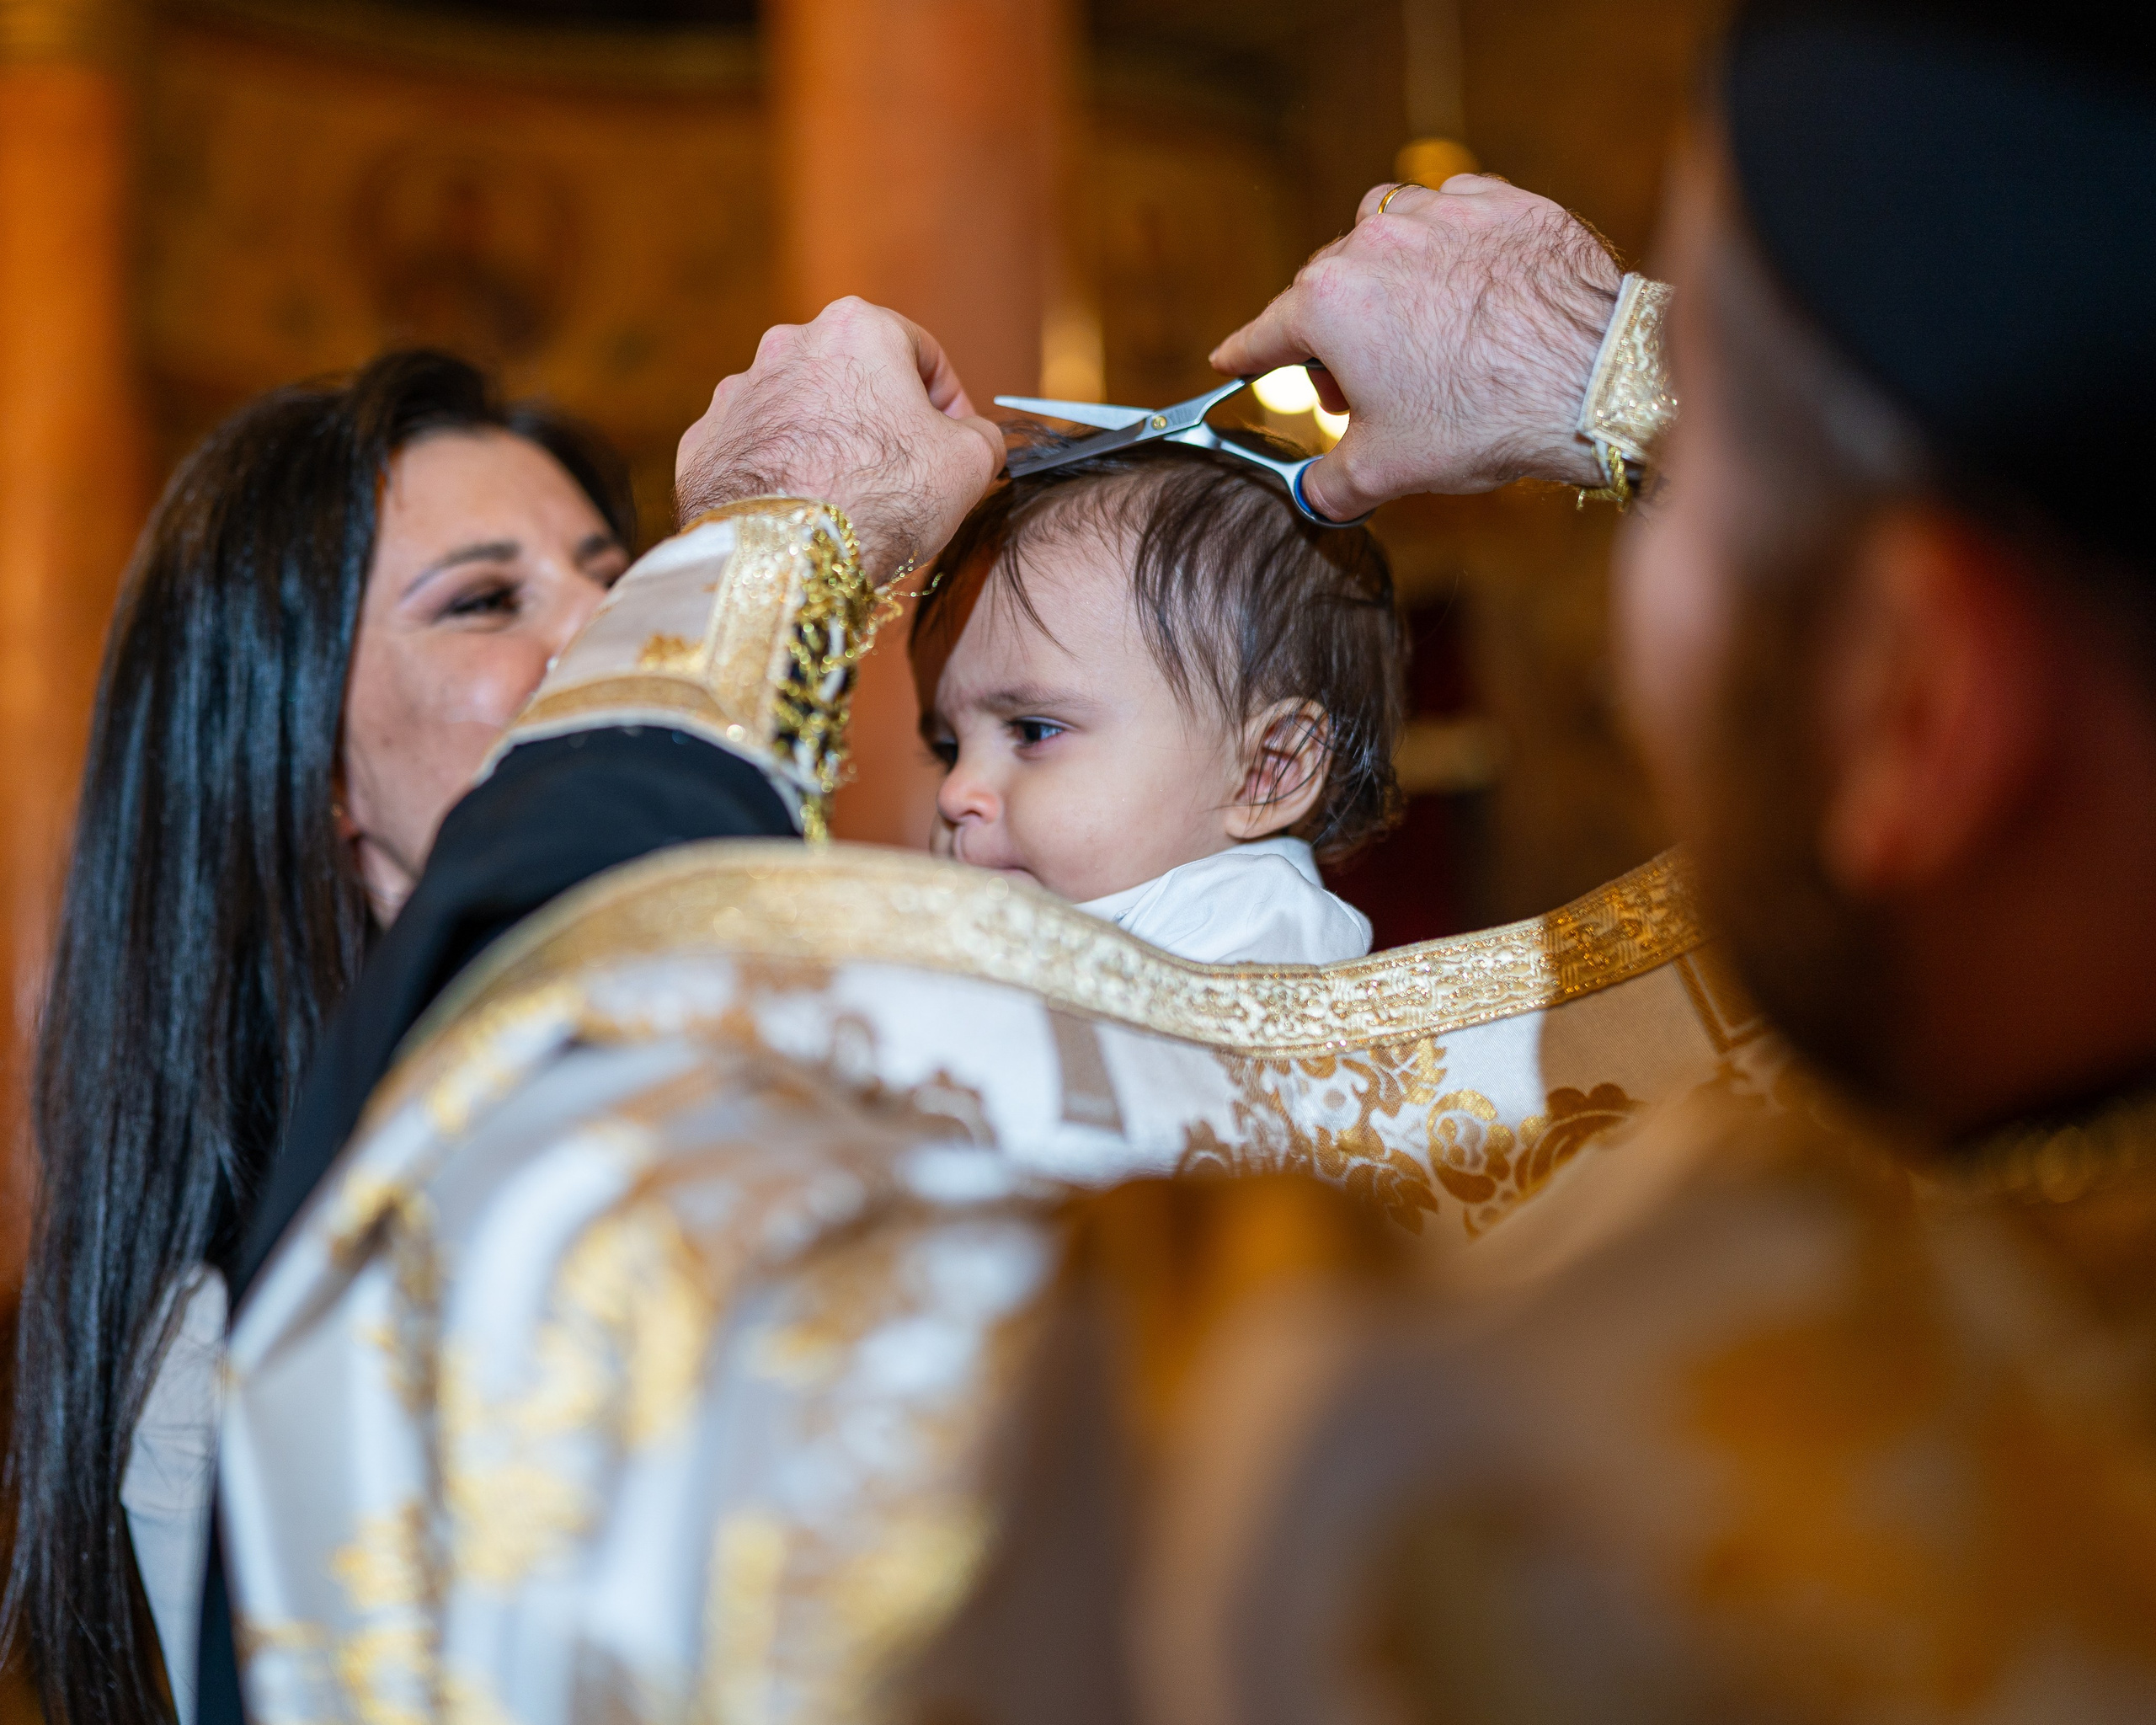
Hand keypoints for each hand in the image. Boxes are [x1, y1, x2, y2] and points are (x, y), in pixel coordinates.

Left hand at [676, 298, 1003, 582]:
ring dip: (827, 444)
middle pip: (854, 379)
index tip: (956, 441)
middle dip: (882, 420)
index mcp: (858, 327)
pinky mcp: (704, 441)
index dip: (948, 401)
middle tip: (903, 474)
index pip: (922, 353)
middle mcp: (789, 343)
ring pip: (800, 413)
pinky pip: (755, 450)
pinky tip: (800, 510)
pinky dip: (778, 472)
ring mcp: (738, 392)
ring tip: (847, 499)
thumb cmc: (884, 496)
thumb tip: (974, 438)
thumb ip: (982, 436)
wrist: (786, 553)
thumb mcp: (971, 462)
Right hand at [1211, 176, 1622, 519]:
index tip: (1231, 360)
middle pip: (1325, 285)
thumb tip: (1315, 498)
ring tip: (1409, 321)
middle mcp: (1374, 241)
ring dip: (1382, 272)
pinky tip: (1463, 283)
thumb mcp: (1386, 470)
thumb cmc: (1483, 417)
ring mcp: (1440, 213)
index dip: (1244, 357)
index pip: (1265, 334)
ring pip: (1383, 230)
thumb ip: (1330, 486)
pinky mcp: (1501, 203)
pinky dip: (1446, 244)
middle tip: (1358, 388)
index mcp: (1329, 303)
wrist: (1590, 377)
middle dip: (1331, 335)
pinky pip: (1452, 211)